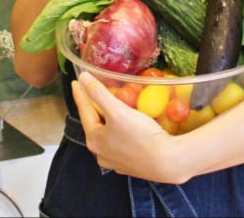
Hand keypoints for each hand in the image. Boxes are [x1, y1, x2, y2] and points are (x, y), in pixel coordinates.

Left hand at [72, 71, 188, 183]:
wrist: (167, 161)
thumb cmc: (141, 135)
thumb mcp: (117, 111)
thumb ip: (98, 93)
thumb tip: (82, 78)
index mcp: (94, 140)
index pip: (84, 110)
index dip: (81, 94)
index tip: (76, 81)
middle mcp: (101, 153)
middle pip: (95, 123)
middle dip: (95, 108)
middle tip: (95, 93)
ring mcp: (116, 162)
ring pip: (108, 135)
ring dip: (109, 122)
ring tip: (112, 109)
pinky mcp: (131, 165)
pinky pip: (121, 144)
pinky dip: (121, 133)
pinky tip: (128, 129)